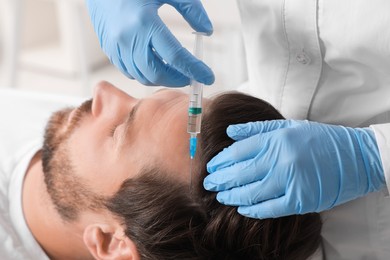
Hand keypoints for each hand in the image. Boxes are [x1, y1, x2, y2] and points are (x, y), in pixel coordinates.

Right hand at [86, 0, 214, 86]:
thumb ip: (191, 9)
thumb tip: (207, 31)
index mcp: (145, 22)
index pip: (175, 56)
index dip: (194, 70)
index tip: (207, 77)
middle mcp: (128, 38)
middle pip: (158, 73)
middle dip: (178, 79)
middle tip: (191, 76)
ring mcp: (116, 46)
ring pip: (142, 76)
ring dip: (162, 78)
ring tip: (175, 72)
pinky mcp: (109, 50)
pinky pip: (129, 71)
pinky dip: (145, 74)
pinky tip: (155, 66)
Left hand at [204, 120, 384, 218]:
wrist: (354, 157)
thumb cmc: (318, 139)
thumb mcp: (288, 126)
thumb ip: (257, 129)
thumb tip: (230, 131)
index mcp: (276, 139)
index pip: (238, 152)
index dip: (221, 161)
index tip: (211, 167)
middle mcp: (280, 159)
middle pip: (239, 172)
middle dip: (219, 180)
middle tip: (208, 184)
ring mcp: (290, 181)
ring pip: (251, 193)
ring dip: (231, 196)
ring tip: (221, 196)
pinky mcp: (300, 200)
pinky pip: (269, 209)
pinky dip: (253, 210)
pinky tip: (242, 208)